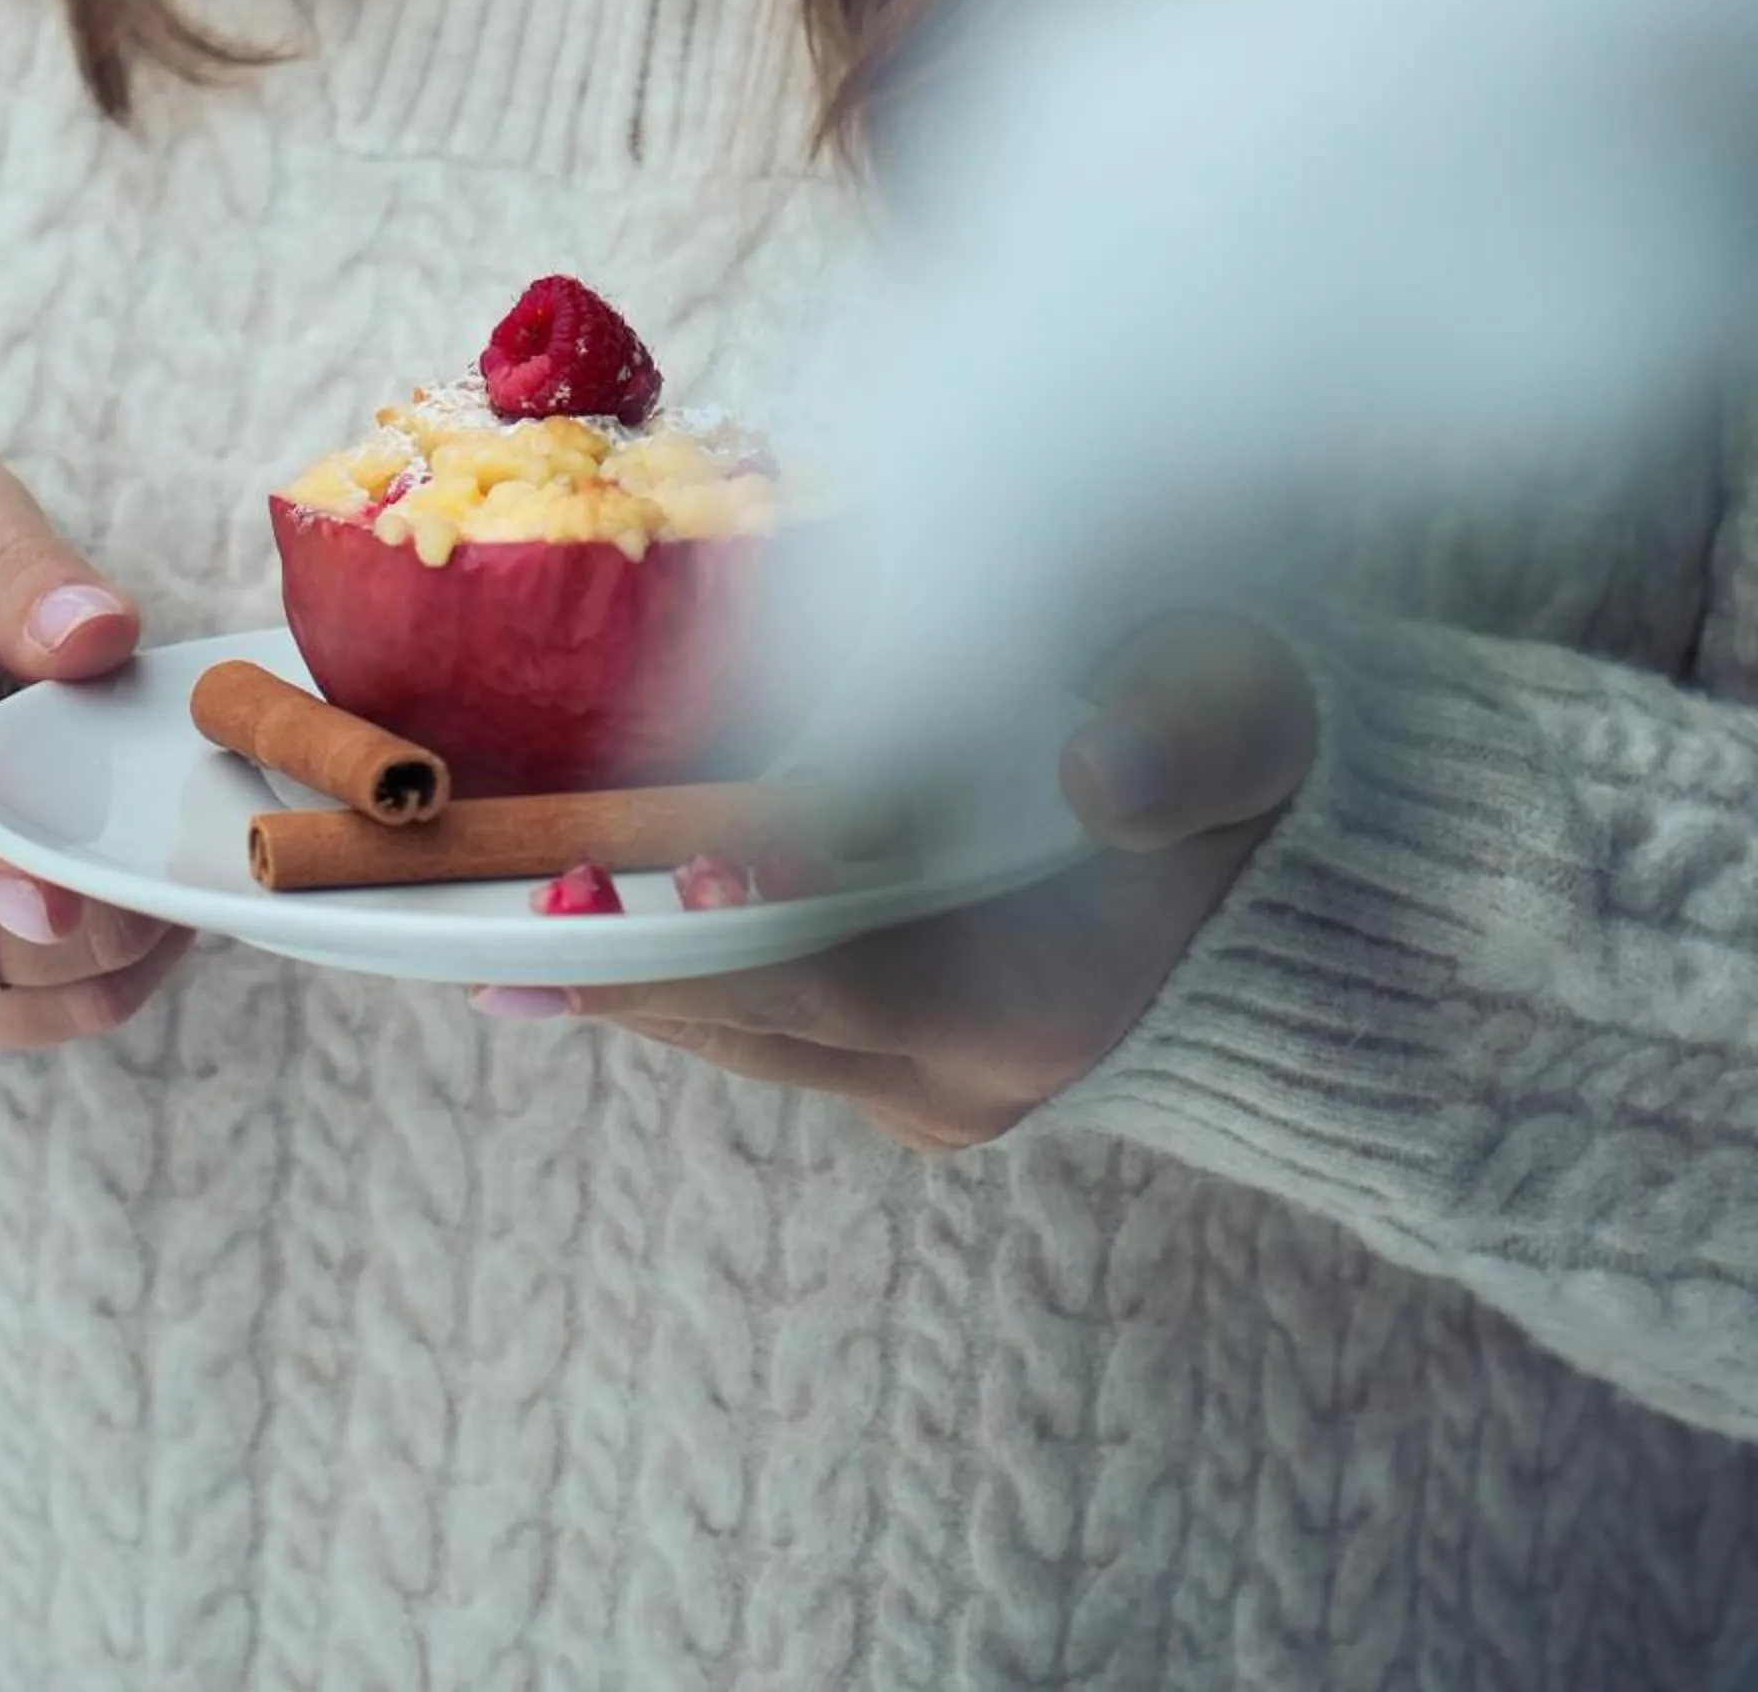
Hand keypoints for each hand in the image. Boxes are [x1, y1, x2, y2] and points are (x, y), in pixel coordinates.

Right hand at [0, 451, 189, 1044]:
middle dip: (135, 860)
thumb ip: (16, 567)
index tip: (69, 894)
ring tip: (165, 826)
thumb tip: (95, 636)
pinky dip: (117, 967)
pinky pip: (42, 1012)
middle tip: (204, 791)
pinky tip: (140, 890)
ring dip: (140, 917)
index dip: (4, 862)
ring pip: (51, 973)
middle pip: (22, 907)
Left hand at [527, 617, 1316, 1149]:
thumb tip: (1101, 777)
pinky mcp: (932, 1076)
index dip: (706, 942)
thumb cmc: (1261, 751)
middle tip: (483, 922)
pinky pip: (783, 1034)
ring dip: (639, 979)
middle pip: (758, 1023)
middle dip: (621, 965)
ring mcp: (951, 1093)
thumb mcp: (1244, 714)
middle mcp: (979, 1076)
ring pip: (756, 1037)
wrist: (1325, 884)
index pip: (831, 978)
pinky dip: (699, 978)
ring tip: (498, 937)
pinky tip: (607, 931)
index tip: (591, 901)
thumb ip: (1178, 741)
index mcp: (1045, 995)